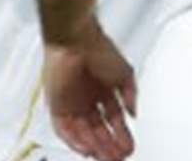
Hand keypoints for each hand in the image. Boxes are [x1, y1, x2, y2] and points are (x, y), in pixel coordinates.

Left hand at [44, 28, 136, 160]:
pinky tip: (87, 149)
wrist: (77, 42)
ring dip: (95, 147)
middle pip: (99, 130)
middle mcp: (88, 100)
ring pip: (83, 133)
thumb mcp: (125, 73)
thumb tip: (134, 113)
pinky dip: (75, 141)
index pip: (113, 120)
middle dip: (110, 146)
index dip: (121, 134)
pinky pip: (65, 130)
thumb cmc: (99, 50)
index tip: (129, 146)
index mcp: (104, 91)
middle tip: (119, 157)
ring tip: (107, 157)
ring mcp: (72, 104)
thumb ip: (131, 95)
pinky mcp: (57, 106)